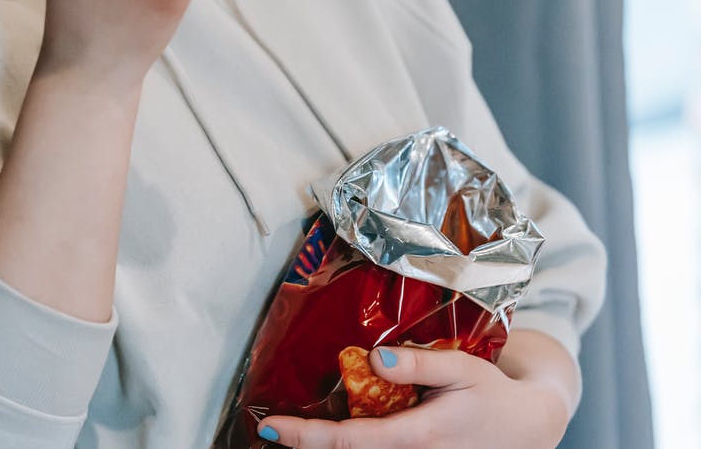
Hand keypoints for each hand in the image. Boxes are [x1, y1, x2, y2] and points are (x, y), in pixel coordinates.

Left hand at [257, 331, 577, 448]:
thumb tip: (377, 358)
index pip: (350, 440)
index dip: (307, 436)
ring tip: (292, 430)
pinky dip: (349, 444)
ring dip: (326, 446)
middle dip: (307, 445)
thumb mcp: (462, 370)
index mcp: (418, 436)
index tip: (270, 426)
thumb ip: (420, 364)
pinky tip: (328, 433)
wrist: (527, 429)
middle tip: (271, 427)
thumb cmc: (492, 395)